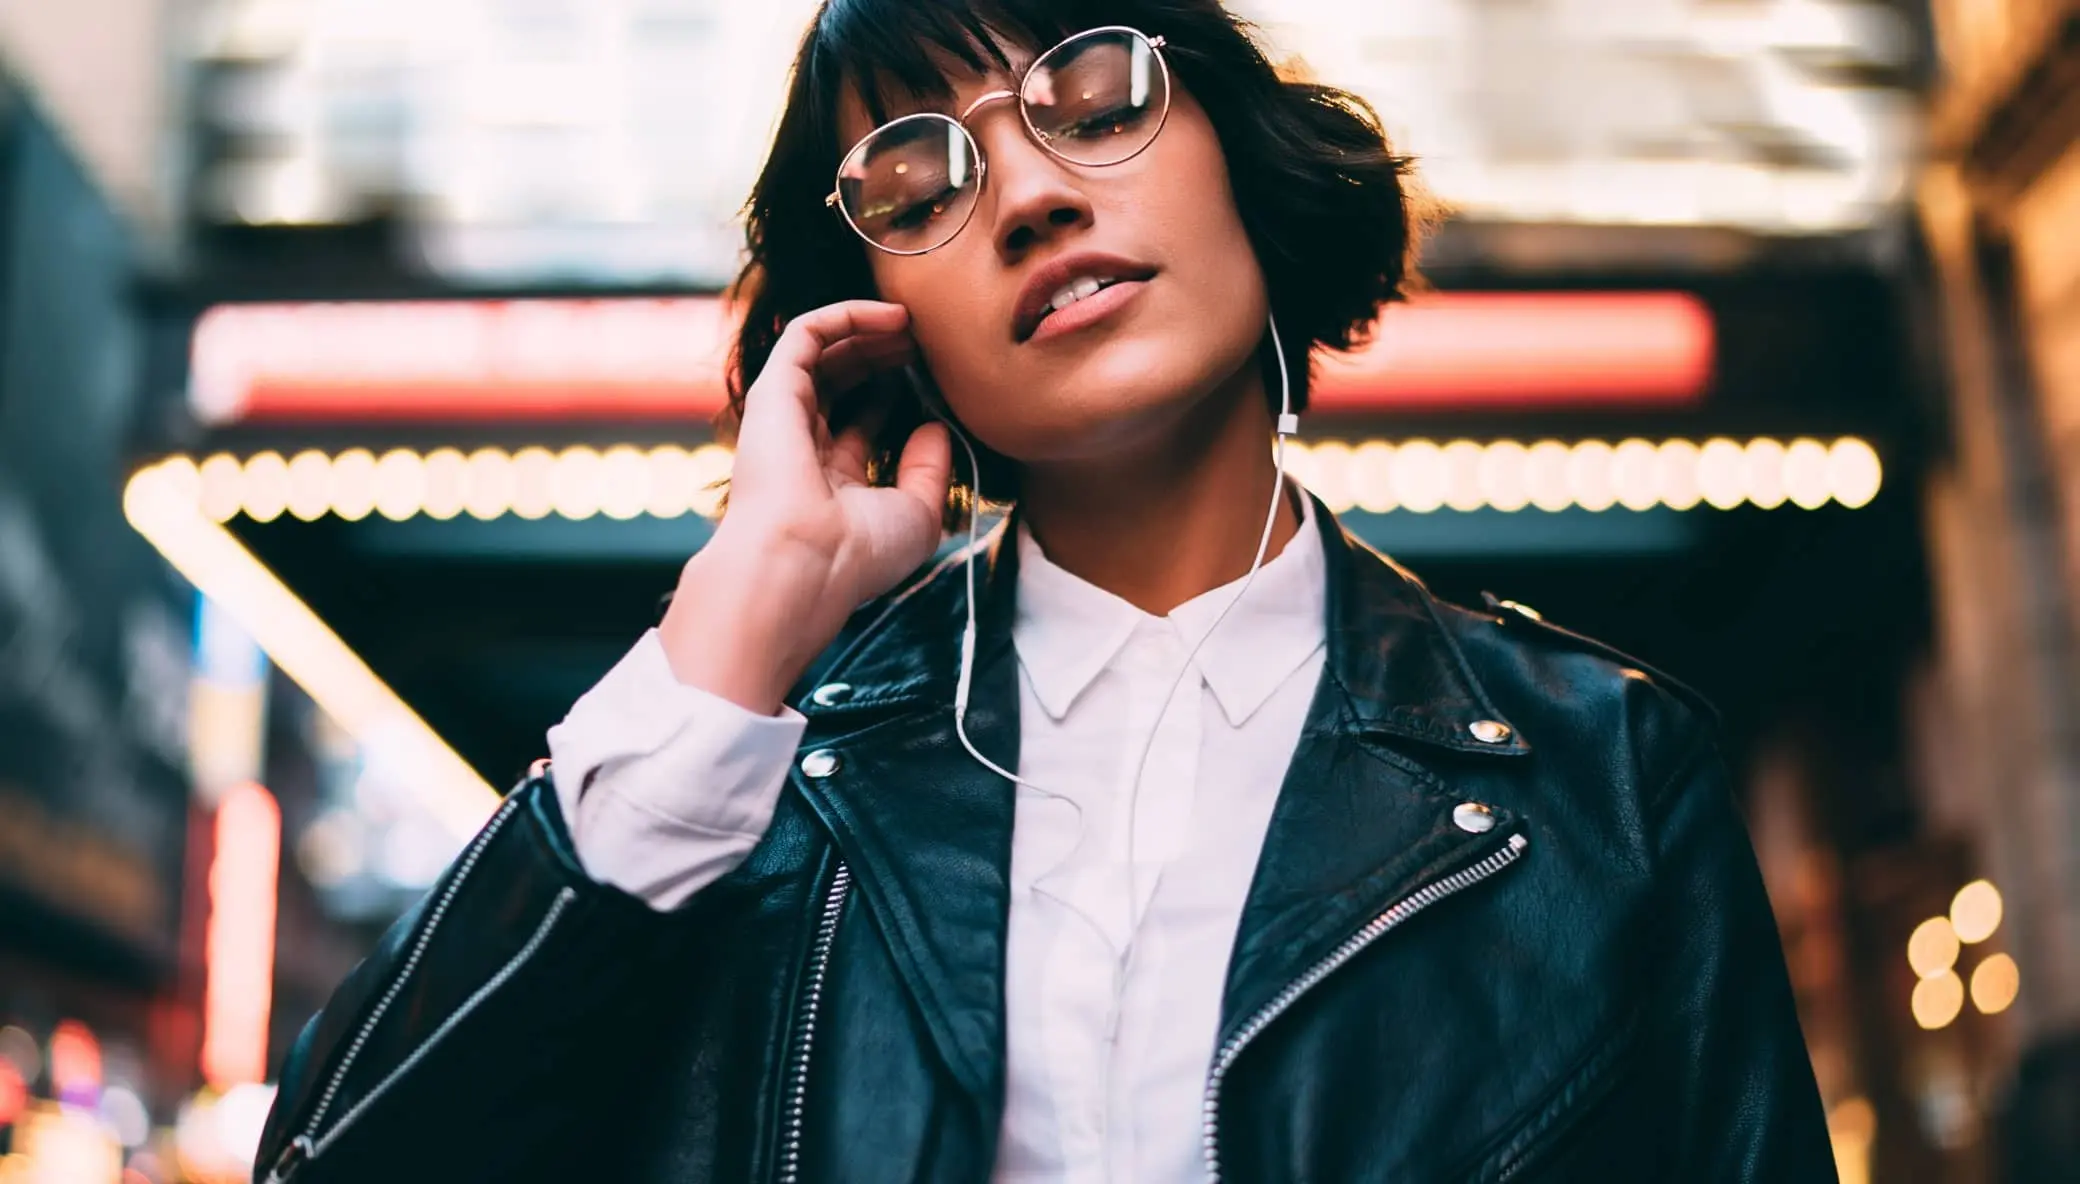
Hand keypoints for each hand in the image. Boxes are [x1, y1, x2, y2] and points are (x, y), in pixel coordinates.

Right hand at [659, 301, 952, 712]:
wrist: (803, 564)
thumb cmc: (857, 554)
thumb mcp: (918, 514)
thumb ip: (930, 469)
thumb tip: (935, 426)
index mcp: (832, 479)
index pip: (860, 421)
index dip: (896, 393)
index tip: (936, 379)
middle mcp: (803, 445)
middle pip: (841, 380)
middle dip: (884, 354)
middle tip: (926, 342)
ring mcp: (784, 416)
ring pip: (823, 351)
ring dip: (869, 330)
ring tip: (913, 323)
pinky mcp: (773, 390)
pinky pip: (806, 332)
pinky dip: (848, 314)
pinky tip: (892, 316)